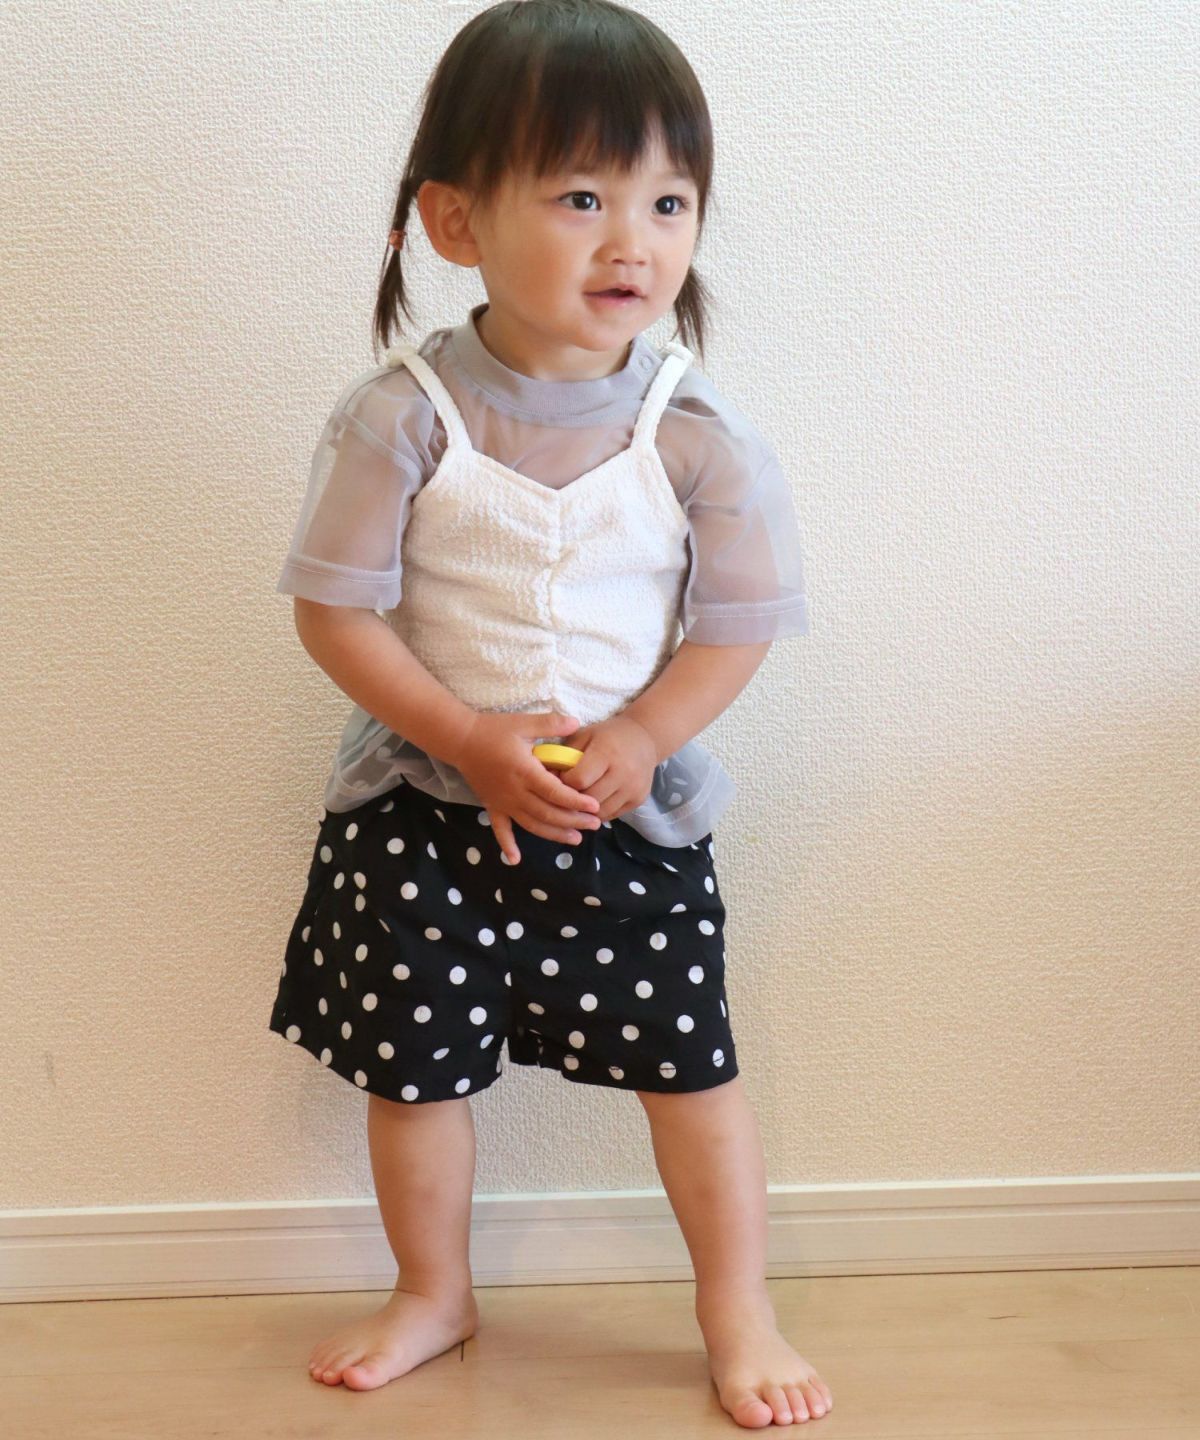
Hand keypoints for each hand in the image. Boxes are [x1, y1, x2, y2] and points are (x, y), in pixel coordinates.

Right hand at [453, 710, 601, 864]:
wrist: (460, 740)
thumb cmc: (493, 730)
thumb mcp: (523, 722)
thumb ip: (551, 723)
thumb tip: (577, 721)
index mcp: (525, 772)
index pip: (556, 792)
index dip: (576, 801)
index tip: (595, 807)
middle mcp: (516, 792)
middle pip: (548, 813)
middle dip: (573, 821)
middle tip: (594, 825)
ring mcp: (503, 802)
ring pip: (531, 824)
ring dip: (553, 834)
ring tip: (575, 839)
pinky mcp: (492, 806)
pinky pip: (500, 829)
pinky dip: (507, 845)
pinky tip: (515, 859)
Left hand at [557, 714, 658, 821]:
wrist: (645, 738)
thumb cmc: (607, 736)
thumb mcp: (584, 736)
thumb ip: (564, 755)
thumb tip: (544, 779)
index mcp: (606, 752)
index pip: (578, 780)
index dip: (564, 783)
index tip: (558, 780)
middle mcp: (623, 772)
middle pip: (588, 799)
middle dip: (572, 799)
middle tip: (564, 794)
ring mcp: (633, 788)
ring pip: (600, 812)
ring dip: (584, 810)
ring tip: (576, 801)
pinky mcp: (639, 799)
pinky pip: (611, 815)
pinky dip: (598, 812)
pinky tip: (592, 803)